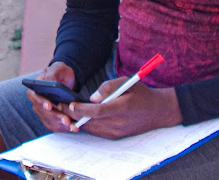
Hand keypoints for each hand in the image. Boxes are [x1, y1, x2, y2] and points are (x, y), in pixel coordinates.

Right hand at [26, 62, 78, 132]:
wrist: (65, 80)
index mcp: (34, 90)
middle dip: (56, 117)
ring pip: (49, 121)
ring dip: (61, 125)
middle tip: (66, 120)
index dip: (42, 102)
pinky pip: (55, 126)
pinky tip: (74, 128)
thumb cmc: (60, 72)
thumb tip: (51, 83)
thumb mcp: (57, 69)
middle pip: (43, 113)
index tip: (50, 106)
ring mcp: (42, 112)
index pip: (35, 97)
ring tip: (73, 126)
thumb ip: (53, 75)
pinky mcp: (50, 118)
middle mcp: (36, 103)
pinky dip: (64, 128)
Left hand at [66, 78, 181, 139]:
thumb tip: (92, 97)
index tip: (70, 104)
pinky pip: (97, 131)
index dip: (82, 109)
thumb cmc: (143, 94)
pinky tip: (80, 117)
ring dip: (78, 121)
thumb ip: (109, 87)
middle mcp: (120, 123)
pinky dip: (87, 125)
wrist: (159, 111)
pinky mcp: (117, 136)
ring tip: (66, 111)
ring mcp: (118, 132)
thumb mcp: (129, 82)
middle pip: (91, 121)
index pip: (98, 111)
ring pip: (92, 128)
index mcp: (124, 107)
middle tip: (60, 107)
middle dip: (73, 115)